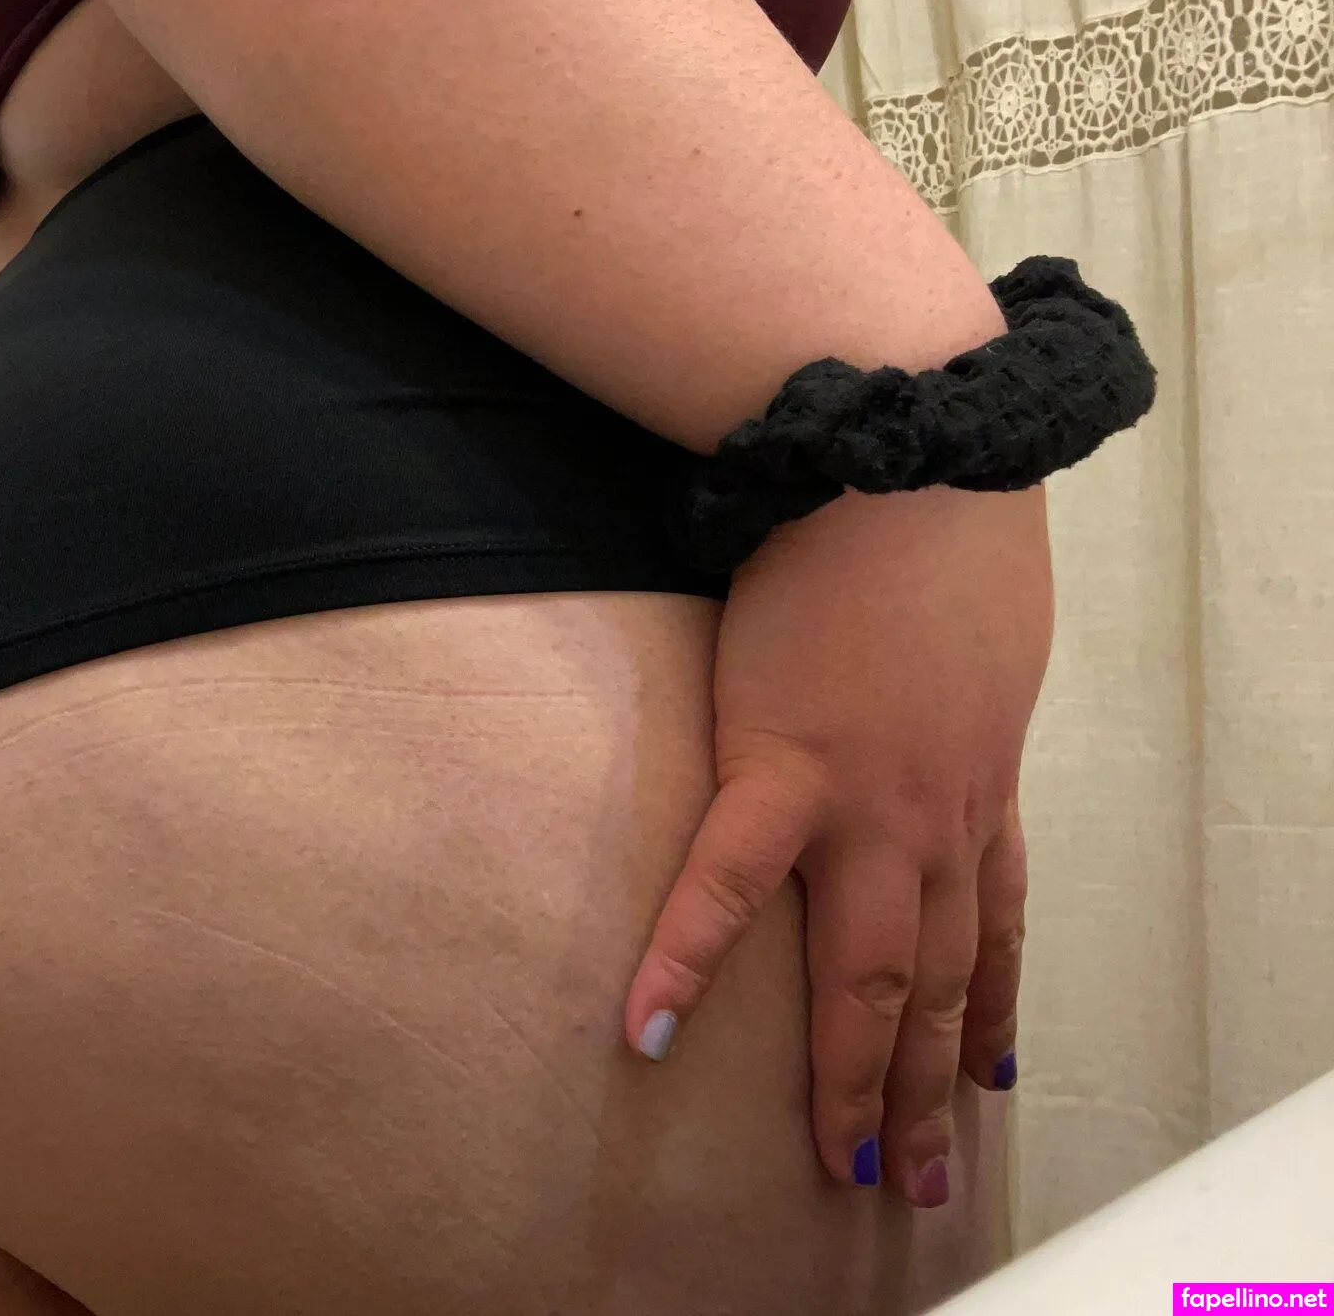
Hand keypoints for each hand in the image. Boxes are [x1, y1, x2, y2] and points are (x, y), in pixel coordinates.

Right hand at [624, 485, 1050, 1205]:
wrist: (911, 461)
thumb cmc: (945, 536)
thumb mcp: (984, 645)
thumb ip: (962, 707)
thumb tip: (938, 724)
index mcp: (978, 785)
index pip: (995, 930)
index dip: (988, 1015)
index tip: (986, 1083)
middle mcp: (938, 818)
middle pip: (941, 981)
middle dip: (932, 1088)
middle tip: (913, 1176)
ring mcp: (867, 804)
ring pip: (872, 971)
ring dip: (861, 1075)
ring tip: (836, 1161)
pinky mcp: (782, 766)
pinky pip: (728, 884)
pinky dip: (686, 961)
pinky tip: (642, 1029)